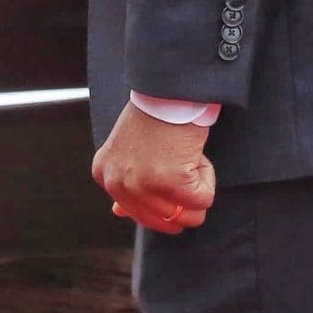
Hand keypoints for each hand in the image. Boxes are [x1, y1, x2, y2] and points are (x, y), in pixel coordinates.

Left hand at [93, 100, 215, 235]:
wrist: (170, 88)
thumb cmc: (154, 114)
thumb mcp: (126, 151)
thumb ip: (125, 185)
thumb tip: (119, 213)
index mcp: (104, 175)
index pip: (139, 216)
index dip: (164, 198)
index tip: (167, 171)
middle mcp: (119, 185)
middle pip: (166, 223)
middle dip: (182, 197)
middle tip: (177, 162)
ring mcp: (143, 185)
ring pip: (190, 216)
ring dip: (196, 186)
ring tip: (183, 155)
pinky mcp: (172, 182)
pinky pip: (204, 199)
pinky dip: (207, 176)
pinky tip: (193, 152)